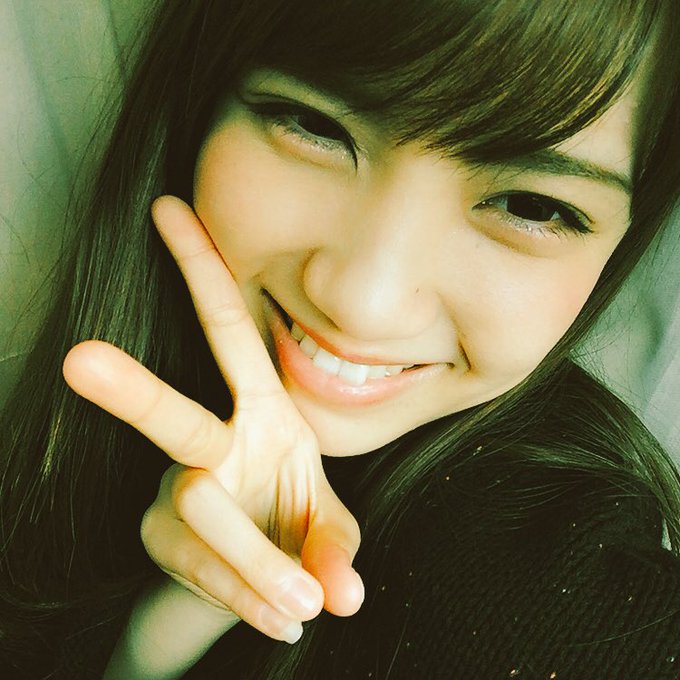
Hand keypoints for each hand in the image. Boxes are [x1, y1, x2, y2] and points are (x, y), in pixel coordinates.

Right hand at [63, 196, 363, 648]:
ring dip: (255, 565)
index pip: (229, 332)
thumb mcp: (328, 524)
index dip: (201, 270)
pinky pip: (203, 573)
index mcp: (262, 410)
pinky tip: (282, 618)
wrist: (260, 576)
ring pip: (201, 518)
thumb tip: (341, 591)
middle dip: (131, 388)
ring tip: (302, 606)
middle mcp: (211, 442)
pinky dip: (249, 598)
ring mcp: (177, 493)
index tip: (169, 207)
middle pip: (172, 418)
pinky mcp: (161, 541)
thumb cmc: (296, 521)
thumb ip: (337, 547)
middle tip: (78, 360)